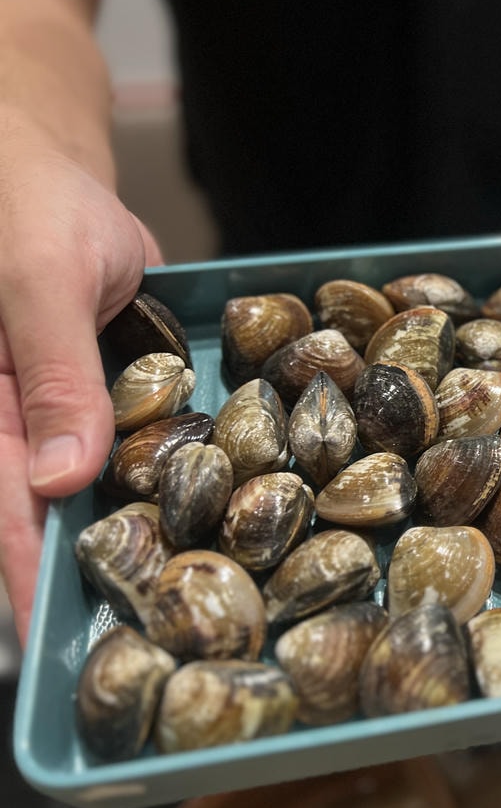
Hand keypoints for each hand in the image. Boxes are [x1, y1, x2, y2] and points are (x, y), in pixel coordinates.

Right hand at [0, 125, 160, 643]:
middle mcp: (6, 420)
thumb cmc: (29, 206)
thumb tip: (59, 481)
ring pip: (75, 490)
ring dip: (109, 538)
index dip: (24, 571)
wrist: (51, 171)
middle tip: (126, 636)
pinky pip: (114, 448)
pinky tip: (176, 519)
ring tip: (160, 597)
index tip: (57, 637)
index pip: (0, 504)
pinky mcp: (93, 396)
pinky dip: (137, 483)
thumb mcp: (41, 280)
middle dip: (72, 573)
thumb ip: (55, 377)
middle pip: (33, 511)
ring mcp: (50, 412)